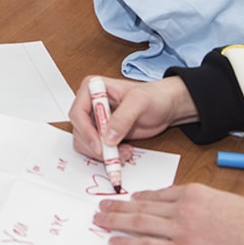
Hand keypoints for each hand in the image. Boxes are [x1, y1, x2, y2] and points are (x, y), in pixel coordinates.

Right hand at [70, 76, 198, 160]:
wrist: (165, 106)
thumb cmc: (153, 97)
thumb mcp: (139, 102)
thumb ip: (123, 118)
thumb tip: (107, 137)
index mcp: (92, 88)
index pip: (78, 113)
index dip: (86, 131)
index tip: (100, 146)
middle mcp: (90, 104)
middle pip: (79, 131)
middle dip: (95, 146)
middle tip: (114, 154)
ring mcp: (95, 120)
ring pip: (85, 143)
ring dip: (103, 153)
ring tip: (126, 152)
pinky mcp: (102, 133)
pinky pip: (96, 149)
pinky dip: (108, 156)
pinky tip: (125, 151)